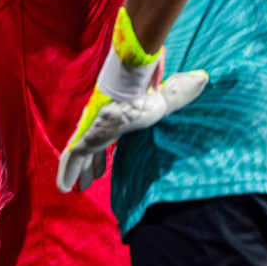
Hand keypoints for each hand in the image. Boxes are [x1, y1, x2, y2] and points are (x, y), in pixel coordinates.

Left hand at [58, 67, 207, 192]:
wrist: (132, 95)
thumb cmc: (148, 98)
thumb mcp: (165, 102)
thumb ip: (179, 95)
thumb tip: (203, 78)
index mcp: (118, 118)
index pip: (108, 138)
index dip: (105, 155)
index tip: (102, 168)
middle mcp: (102, 124)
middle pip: (95, 148)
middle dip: (93, 164)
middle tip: (90, 180)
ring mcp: (93, 130)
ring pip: (82, 154)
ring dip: (80, 170)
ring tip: (80, 186)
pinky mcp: (87, 136)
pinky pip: (74, 156)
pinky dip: (68, 171)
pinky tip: (63, 187)